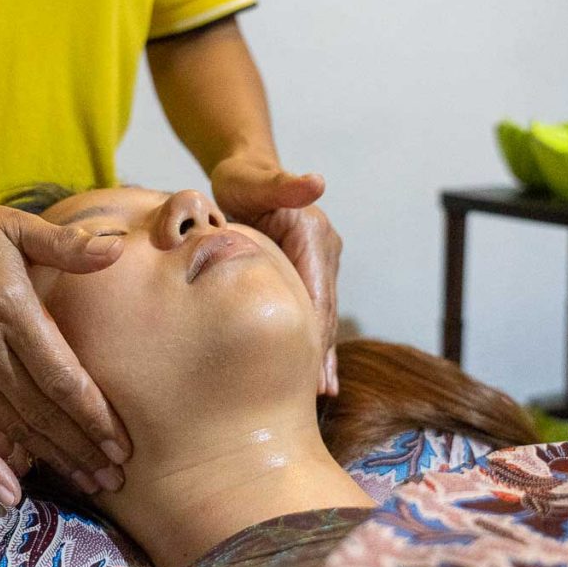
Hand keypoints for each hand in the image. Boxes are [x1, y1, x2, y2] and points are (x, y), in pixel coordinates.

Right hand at [0, 185, 129, 504]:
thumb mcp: (13, 225)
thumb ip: (65, 244)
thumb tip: (119, 248)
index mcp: (9, 310)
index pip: (61, 377)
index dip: (94, 414)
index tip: (123, 442)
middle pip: (42, 412)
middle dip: (83, 447)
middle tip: (117, 476)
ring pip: (10, 427)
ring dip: (50, 459)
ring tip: (87, 483)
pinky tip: (9, 493)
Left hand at [211, 155, 341, 395]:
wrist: (245, 172)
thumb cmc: (243, 177)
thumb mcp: (254, 179)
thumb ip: (281, 183)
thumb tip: (316, 182)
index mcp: (313, 235)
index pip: (316, 291)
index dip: (316, 330)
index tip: (310, 367)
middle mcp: (324, 251)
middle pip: (323, 309)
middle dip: (321, 352)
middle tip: (316, 394)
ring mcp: (318, 264)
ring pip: (321, 315)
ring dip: (321, 354)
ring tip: (319, 394)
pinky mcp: (307, 273)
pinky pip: (312, 311)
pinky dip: (313, 342)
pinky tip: (314, 375)